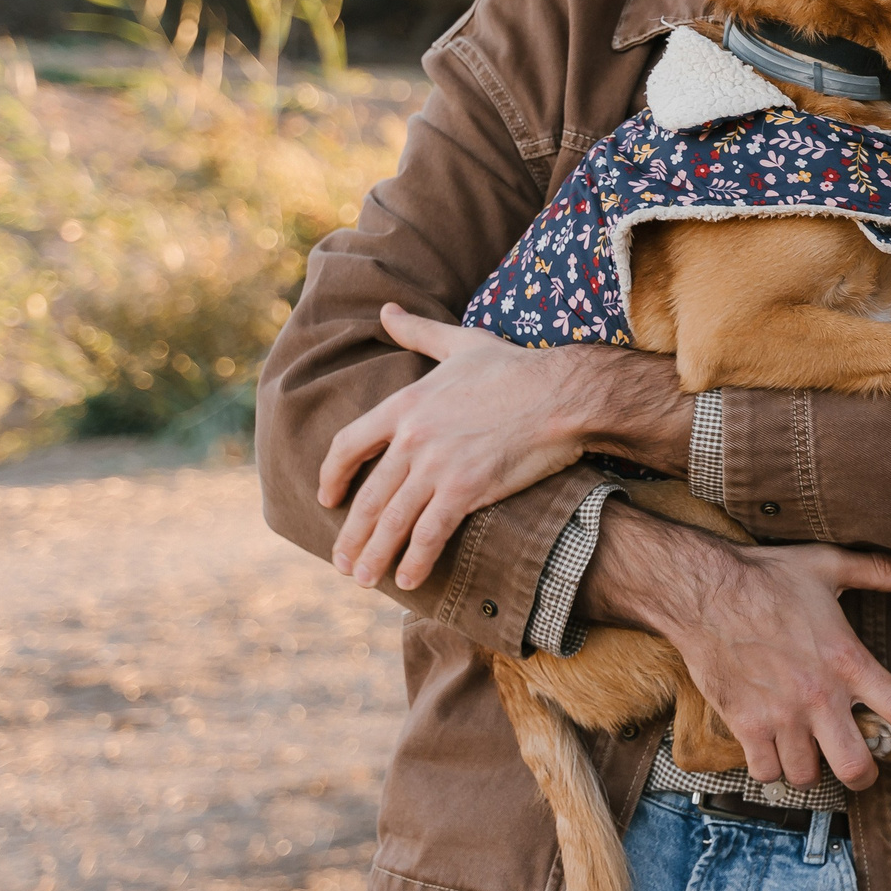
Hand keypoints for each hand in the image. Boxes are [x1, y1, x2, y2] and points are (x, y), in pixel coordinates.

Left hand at [319, 303, 686, 590]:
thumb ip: (418, 331)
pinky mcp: (467, 489)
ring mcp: (438, 466)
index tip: (326, 498)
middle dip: (351, 534)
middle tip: (342, 561)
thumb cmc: (518, 367)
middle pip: (367, 496)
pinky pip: (430, 533)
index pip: (348, 445)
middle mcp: (413, 438)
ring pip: (392, 521)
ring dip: (373, 554)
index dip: (332, 476)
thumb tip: (386, 310)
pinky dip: (416, 560)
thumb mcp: (461, 343)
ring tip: (362, 579)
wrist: (563, 393)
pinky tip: (407, 580)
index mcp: (405, 404)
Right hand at [581, 503, 890, 790]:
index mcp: (847, 659)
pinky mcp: (745, 725)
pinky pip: (766, 772)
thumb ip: (879, 572)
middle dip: (863, 775)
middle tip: (860, 766)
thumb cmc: (767, 576)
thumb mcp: (829, 565)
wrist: (703, 590)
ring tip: (810, 748)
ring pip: (807, 775)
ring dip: (812, 768)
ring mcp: (780, 715)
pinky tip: (774, 749)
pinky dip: (772, 768)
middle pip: (855, 766)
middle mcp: (818, 695)